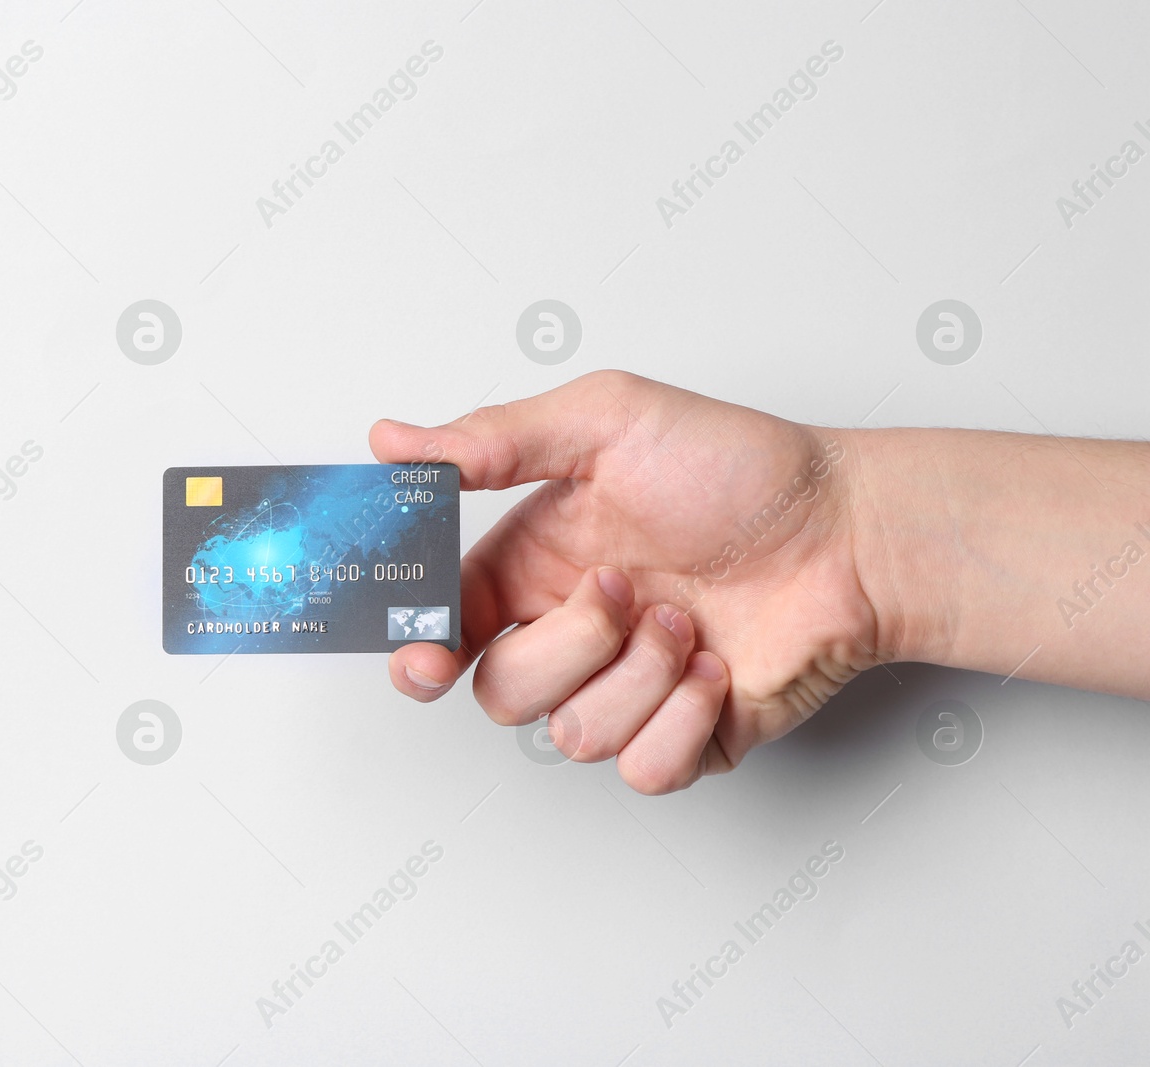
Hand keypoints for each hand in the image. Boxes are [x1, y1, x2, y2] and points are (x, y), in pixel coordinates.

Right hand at [370, 370, 881, 793]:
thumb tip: (391, 441)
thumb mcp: (607, 421)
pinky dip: (684, 717)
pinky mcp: (684, 740)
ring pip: (570, 737)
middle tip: (624, 590)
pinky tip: (718, 665)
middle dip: (564, 646)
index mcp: (534, 565)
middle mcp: (571, 634)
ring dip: (638, 674)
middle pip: (499, 693)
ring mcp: (626, 692)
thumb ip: (492, 438)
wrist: (852, 532)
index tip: (428, 653)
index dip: (422, 652)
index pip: (445, 627)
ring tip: (689, 619)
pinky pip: (642, 768)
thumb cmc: (742, 471)